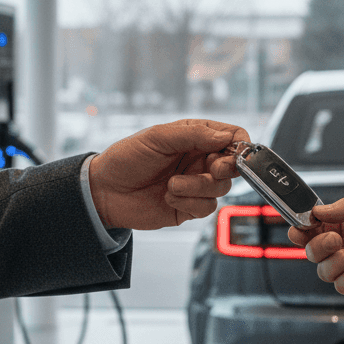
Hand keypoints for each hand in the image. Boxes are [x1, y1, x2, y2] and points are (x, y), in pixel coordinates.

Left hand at [89, 119, 248, 229]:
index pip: (232, 138)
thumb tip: (226, 137)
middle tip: (210, 169)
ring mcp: (195, 185)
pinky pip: (206, 208)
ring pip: (220, 189)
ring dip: (197, 188)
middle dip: (223, 169)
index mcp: (195, 138)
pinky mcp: (189, 207)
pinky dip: (189, 203)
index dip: (239, 146)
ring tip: (171, 185)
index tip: (232, 153)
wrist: (104, 192)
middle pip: (232, 167)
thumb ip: (193, 134)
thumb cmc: (126, 158)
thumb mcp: (157, 137)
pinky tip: (168, 197)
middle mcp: (199, 161)